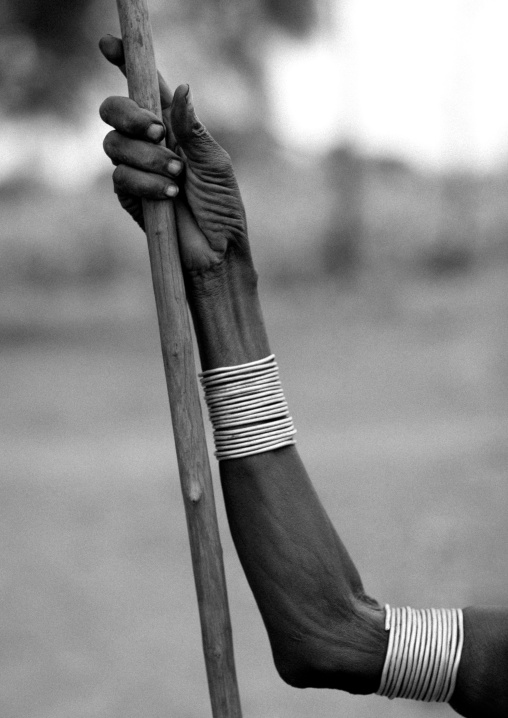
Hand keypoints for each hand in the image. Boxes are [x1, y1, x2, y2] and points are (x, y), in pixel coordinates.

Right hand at [99, 35, 250, 276]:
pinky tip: (168, 195)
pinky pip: (120, 176)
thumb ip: (192, 127)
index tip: (109, 45)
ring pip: (113, 144)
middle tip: (156, 130)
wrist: (216, 250)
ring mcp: (136, 169)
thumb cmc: (223, 207)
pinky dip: (145, 182)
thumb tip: (180, 88)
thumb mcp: (214, 162)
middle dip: (129, 115)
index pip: (144, 89)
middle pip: (114, 111)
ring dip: (148, 158)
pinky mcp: (128, 196)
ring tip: (177, 177)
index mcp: (173, 127)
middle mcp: (150, 143)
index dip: (126, 64)